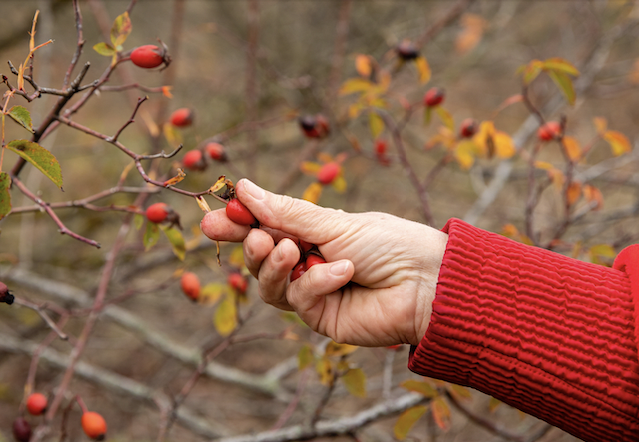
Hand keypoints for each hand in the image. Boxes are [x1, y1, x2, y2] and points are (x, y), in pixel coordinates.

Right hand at [200, 179, 447, 346]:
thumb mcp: (333, 222)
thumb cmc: (390, 244)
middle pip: (259, 258)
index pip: (263, 226)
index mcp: (312, 233)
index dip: (236, 224)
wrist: (428, 282)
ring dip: (275, 266)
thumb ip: (285, 212)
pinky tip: (342, 273)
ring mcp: (313, 292)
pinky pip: (299, 300)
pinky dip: (315, 283)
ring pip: (269, 284)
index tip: (210, 219)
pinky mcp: (321, 318)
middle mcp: (307, 262)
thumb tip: (242, 188)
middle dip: (251, 246)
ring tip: (291, 251)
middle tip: (256, 237)